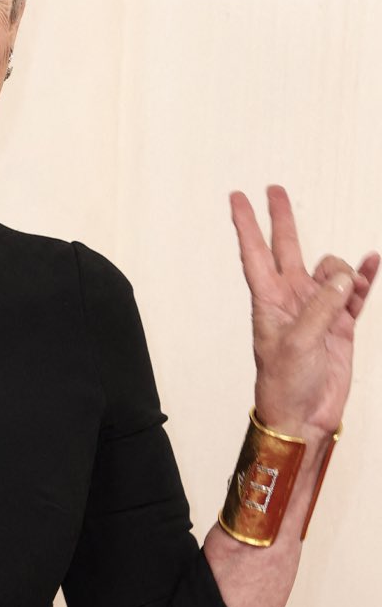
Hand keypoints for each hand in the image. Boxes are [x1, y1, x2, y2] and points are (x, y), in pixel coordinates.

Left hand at [230, 184, 377, 436]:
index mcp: (268, 302)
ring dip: (343, 271)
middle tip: (275, 189)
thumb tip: (343, 274)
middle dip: (282, 219)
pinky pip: (355, 292)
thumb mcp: (297, 343)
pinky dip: (364, 277)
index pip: (256, 253)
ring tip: (347, 291)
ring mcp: (317, 310)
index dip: (247, 225)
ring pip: (331, 271)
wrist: (303, 417)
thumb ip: (322, 306)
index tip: (237, 197)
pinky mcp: (341, 325)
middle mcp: (291, 300)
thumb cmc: (285, 385)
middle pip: (287, 248)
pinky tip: (371, 263)